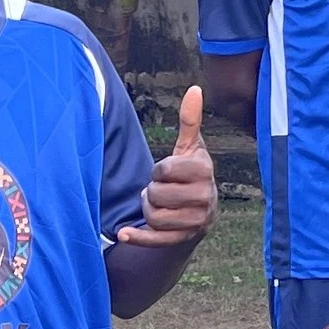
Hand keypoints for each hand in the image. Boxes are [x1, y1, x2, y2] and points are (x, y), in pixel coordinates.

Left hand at [117, 85, 215, 247]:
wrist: (201, 211)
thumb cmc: (191, 175)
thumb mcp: (191, 148)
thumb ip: (190, 121)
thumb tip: (195, 89)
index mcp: (205, 171)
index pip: (164, 169)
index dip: (158, 170)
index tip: (166, 172)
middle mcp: (205, 198)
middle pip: (157, 194)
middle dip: (152, 191)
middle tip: (160, 189)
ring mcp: (195, 222)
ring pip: (153, 215)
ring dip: (148, 209)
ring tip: (158, 204)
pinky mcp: (183, 240)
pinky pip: (156, 240)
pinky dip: (138, 238)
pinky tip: (123, 234)